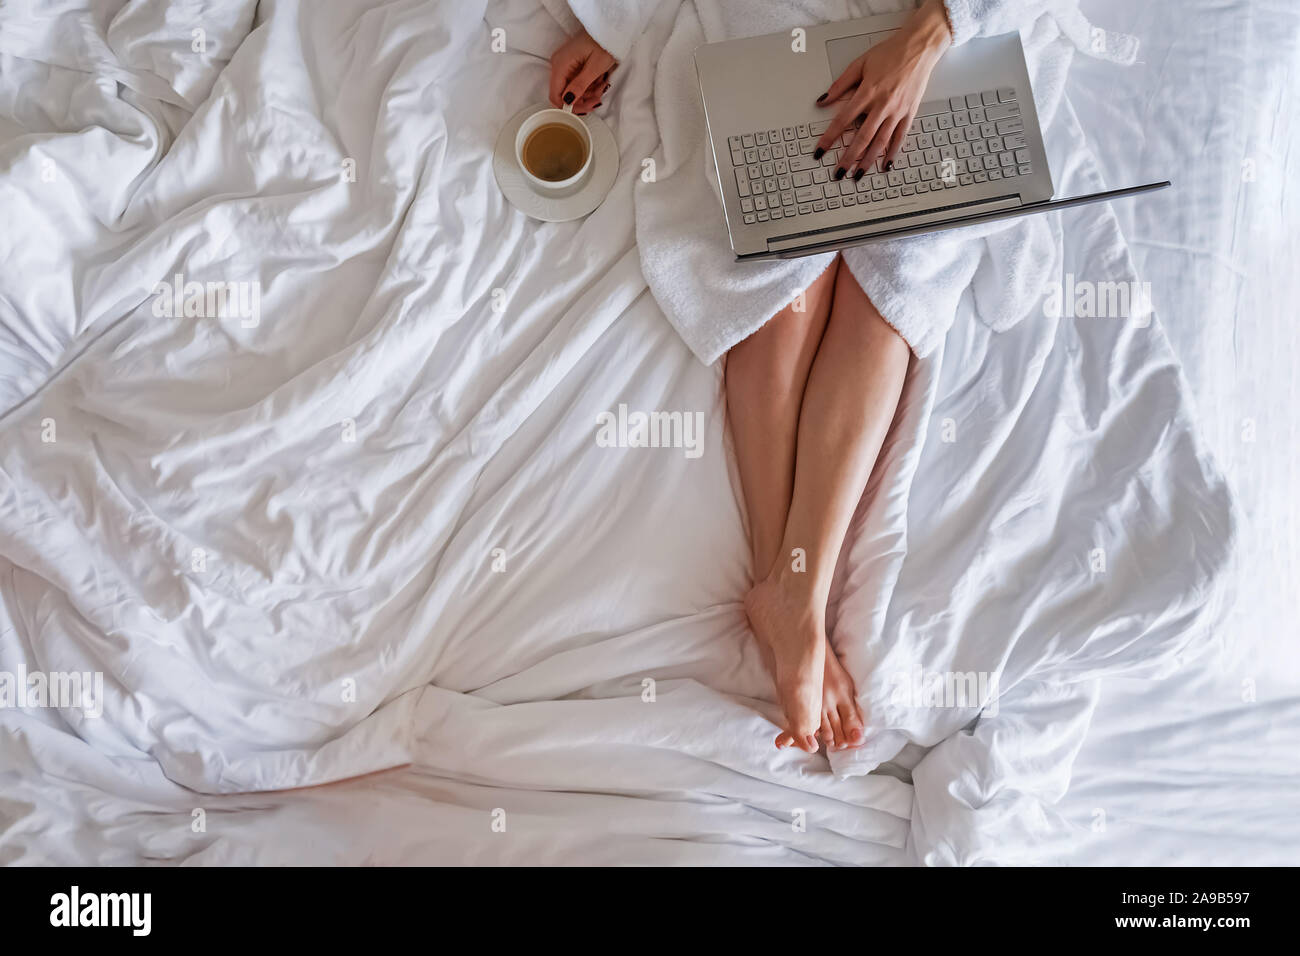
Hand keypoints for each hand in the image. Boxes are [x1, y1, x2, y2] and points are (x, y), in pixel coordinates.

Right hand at [549, 28, 616, 114]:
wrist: (608, 30)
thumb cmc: (604, 44)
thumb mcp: (595, 68)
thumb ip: (580, 86)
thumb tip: (568, 102)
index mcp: (560, 64)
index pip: (556, 95)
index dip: (570, 107)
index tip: (586, 109)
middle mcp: (558, 64)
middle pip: (565, 94)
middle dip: (583, 99)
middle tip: (598, 98)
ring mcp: (564, 65)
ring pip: (572, 90)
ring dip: (588, 93)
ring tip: (602, 85)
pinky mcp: (571, 65)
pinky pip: (576, 82)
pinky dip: (589, 86)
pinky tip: (599, 81)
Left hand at [812, 0, 952, 178]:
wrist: (918, 47)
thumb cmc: (890, 53)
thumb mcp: (860, 64)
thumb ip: (840, 85)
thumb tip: (822, 100)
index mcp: (867, 92)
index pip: (843, 121)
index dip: (829, 138)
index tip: (820, 151)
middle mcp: (882, 105)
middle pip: (861, 138)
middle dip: (848, 158)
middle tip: (838, 173)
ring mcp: (897, 111)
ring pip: (880, 142)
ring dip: (868, 161)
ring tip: (858, 175)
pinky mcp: (909, 113)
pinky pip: (900, 138)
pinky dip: (892, 153)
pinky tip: (885, 165)